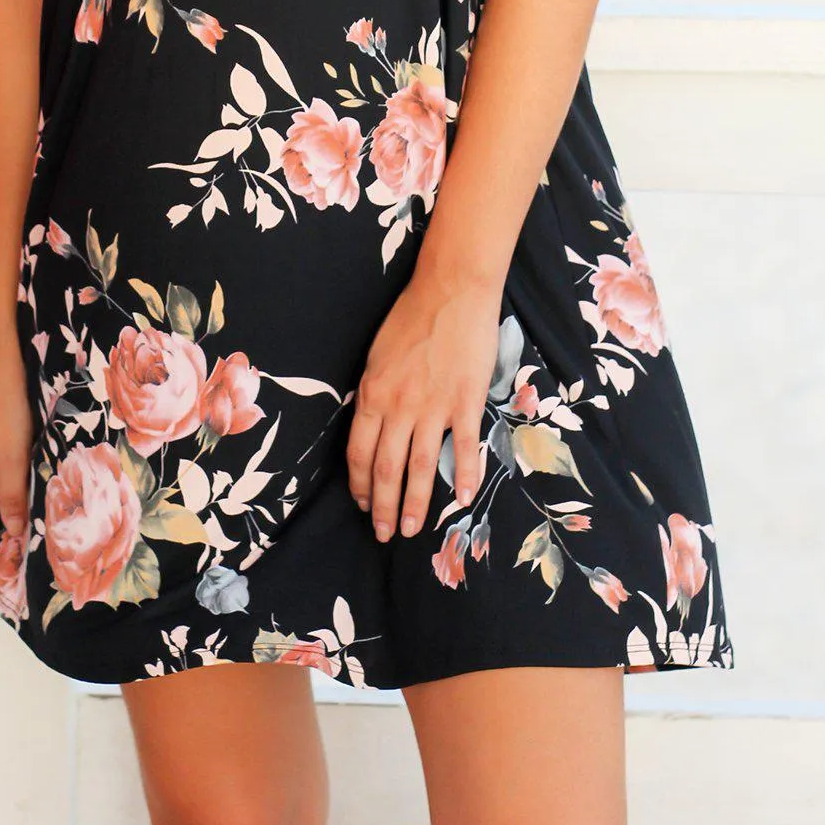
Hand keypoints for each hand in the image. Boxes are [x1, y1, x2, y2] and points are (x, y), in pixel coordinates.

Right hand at [0, 337, 32, 538]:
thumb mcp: (14, 451)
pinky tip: (26, 461)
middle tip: (34, 514)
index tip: (21, 539)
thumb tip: (13, 530)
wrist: (3, 350)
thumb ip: (13, 494)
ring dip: (6, 485)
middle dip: (2, 508)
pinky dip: (4, 466)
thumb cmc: (6, 398)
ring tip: (35, 487)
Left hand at [346, 268, 501, 541]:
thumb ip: (374, 394)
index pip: (359, 452)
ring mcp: (434, 406)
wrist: (450, 291)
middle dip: (384, 506)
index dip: (359, 485)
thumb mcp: (376, 356)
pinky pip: (464, 447)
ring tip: (412, 529)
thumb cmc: (410, 318)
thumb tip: (369, 427)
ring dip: (416, 503)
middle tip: (384, 533)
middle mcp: (399, 406)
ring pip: (421, 467)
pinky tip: (464, 499)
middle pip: (386, 468)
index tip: (363, 505)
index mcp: (373, 394)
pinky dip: (465, 476)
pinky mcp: (466, 401)